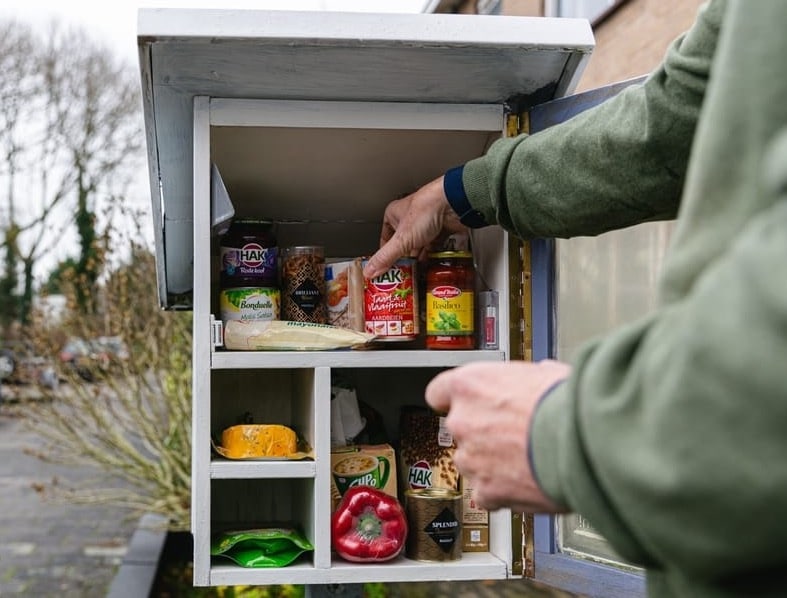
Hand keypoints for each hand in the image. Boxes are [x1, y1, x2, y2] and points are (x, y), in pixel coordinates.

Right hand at [362, 176, 466, 278]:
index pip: (384, 238)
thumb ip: (385, 257)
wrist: (453, 204)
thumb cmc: (426, 209)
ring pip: (418, 245)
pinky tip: (428, 264)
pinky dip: (431, 255)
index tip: (383, 267)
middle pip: (402, 243)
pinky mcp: (441, 229)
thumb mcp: (401, 240)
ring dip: (417, 258)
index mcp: (394, 215)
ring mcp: (426, 223)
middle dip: (402, 259)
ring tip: (413, 273)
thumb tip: (369, 271)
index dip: (384, 254)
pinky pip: (434, 245)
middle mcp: (409, 218)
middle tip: (399, 274)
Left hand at [425, 360, 570, 512]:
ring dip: (492, 462)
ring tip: (526, 459)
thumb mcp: (546, 373)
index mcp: (470, 384)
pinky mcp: (486, 490)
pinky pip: (486, 493)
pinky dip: (502, 492)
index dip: (455, 399)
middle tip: (514, 433)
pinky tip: (525, 482)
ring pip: (472, 462)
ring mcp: (471, 458)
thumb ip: (527, 379)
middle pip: (460, 428)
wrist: (583, 442)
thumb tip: (540, 378)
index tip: (465, 404)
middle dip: (483, 432)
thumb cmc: (567, 404)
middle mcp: (462, 420)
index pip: (439, 392)